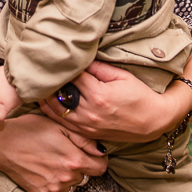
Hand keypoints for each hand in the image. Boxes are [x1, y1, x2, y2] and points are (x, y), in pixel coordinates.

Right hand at [0, 113, 107, 191]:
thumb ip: (83, 140)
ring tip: (50, 160)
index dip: (97, 159)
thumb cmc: (29, 130)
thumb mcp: (58, 126)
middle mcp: (66, 178)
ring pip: (71, 185)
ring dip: (66, 175)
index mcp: (73, 160)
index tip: (88, 153)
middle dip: (79, 166)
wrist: (1, 145)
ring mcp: (54, 189)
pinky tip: (43, 169)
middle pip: (85, 176)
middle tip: (63, 152)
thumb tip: (101, 150)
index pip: (101, 168)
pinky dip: (54, 183)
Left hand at [38, 61, 190, 142]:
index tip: (53, 57)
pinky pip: (63, 123)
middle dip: (50, 81)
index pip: (71, 76)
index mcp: (99, 95)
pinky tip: (44, 102)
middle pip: (60, 93)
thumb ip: (98, 67)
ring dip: (45, 97)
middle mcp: (90, 112)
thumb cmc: (140, 95)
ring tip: (38, 84)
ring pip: (57, 110)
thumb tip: (79, 58)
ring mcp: (87, 125)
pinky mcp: (87, 133)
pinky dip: (51, 112)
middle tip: (40, 69)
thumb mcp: (122, 76)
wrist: (153, 121)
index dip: (62, 66)